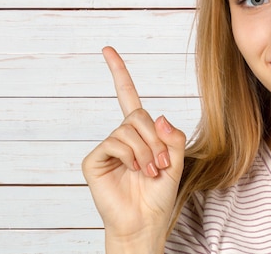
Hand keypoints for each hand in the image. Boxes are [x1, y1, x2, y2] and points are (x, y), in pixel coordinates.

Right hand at [82, 46, 185, 251]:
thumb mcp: (176, 162)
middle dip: (155, 139)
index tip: (107, 49)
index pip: (127, 96)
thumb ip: (172, 137)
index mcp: (139, 133)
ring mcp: (106, 147)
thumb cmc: (159, 195)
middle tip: (160, 164)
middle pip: (138, 114)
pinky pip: (115, 142)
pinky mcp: (94, 160)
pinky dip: (131, 156)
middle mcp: (121, 136)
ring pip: (128, 129)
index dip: (118, 72)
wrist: (145, 222)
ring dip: (146, 151)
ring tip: (149, 171)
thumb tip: (156, 116)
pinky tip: (134, 171)